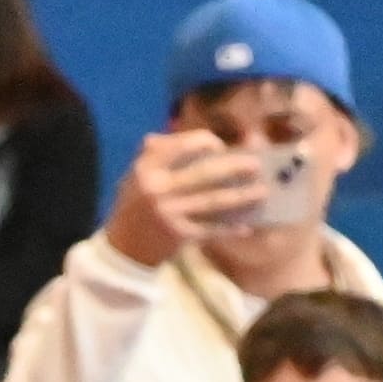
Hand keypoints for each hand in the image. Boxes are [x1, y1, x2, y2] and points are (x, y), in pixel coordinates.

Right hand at [101, 127, 269, 268]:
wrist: (121, 251)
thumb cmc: (132, 208)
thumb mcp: (135, 176)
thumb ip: (155, 154)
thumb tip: (171, 130)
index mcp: (147, 168)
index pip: (185, 145)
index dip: (208, 142)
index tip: (220, 148)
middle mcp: (158, 189)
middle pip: (205, 173)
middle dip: (235, 167)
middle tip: (256, 165)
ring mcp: (170, 213)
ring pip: (213, 201)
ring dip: (241, 196)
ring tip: (261, 192)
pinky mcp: (178, 236)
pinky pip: (210, 229)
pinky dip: (229, 229)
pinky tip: (245, 227)